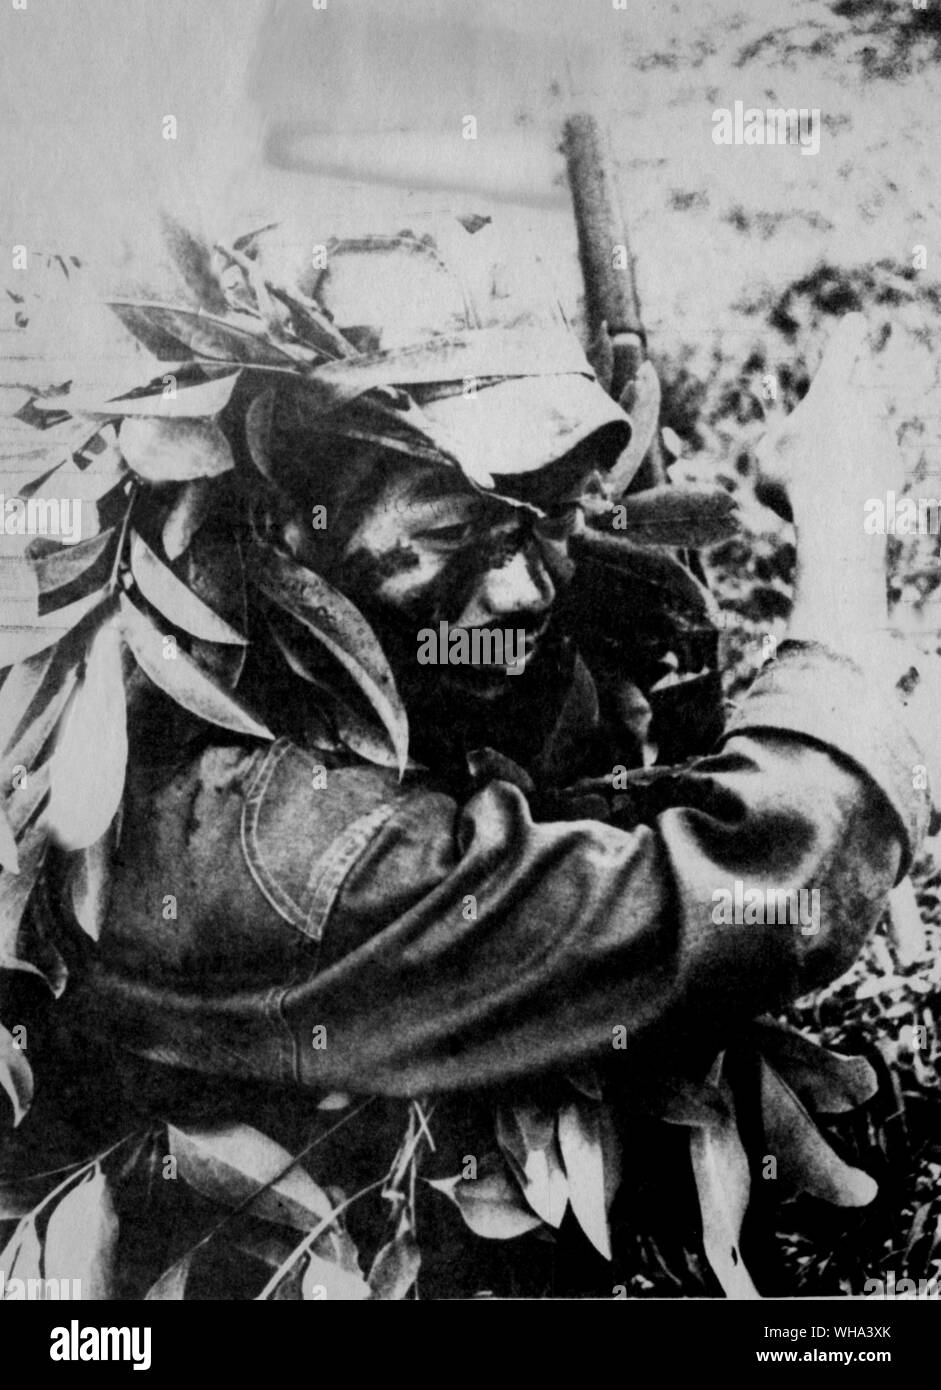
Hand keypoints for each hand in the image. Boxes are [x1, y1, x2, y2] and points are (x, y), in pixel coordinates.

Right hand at [756, 313, 902, 522]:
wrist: (839, 524)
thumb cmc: (794, 486)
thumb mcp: (765, 461)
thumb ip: (772, 443)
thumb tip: (780, 443)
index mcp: (830, 392)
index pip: (844, 348)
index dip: (849, 333)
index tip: (857, 322)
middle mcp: (864, 404)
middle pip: (859, 387)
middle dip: (847, 397)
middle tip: (827, 421)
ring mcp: (883, 433)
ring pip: (863, 432)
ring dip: (846, 449)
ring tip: (822, 481)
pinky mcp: (895, 462)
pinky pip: (872, 465)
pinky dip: (857, 478)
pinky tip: (842, 499)